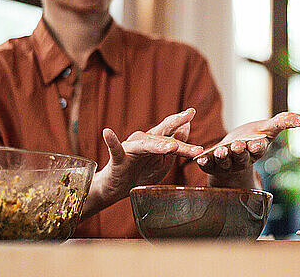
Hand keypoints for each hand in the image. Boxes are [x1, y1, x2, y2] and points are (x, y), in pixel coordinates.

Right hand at [82, 108, 203, 217]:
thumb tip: (187, 127)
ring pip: (147, 145)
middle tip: (188, 116)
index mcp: (156, 141)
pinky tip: (107, 132)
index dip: (182, 121)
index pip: (171, 131)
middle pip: (162, 135)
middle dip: (176, 125)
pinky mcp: (118, 159)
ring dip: (159, 145)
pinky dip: (112, 141)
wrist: (118, 188)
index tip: (192, 112)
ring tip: (171, 146)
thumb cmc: (142, 173)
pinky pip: (115, 149)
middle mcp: (144, 140)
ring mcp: (131, 148)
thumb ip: (175, 145)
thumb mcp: (164, 161)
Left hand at [196, 112, 299, 187]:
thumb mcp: (268, 128)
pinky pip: (208, 165)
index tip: (256, 143)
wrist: (233, 150)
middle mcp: (242, 158)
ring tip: (219, 152)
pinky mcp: (212, 164)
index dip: (257, 146)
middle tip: (238, 146)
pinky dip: (204, 163)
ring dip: (222, 158)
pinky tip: (200, 159)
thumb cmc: (253, 137)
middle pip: (241, 157)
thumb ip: (283, 122)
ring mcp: (226, 163)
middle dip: (239, 152)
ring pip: (224, 162)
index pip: (258, 148)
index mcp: (256, 149)